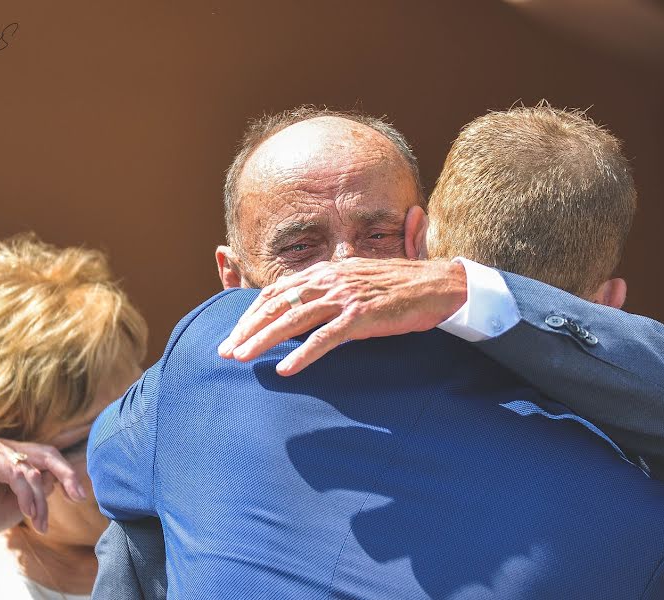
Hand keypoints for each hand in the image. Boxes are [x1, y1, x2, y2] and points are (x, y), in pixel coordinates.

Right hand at [0, 438, 86, 550]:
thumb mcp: (24, 502)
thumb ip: (40, 487)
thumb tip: (60, 479)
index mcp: (16, 455)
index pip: (49, 457)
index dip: (67, 473)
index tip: (81, 495)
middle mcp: (7, 447)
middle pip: (47, 455)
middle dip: (66, 476)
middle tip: (78, 497)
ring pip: (33, 471)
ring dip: (39, 500)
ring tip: (39, 522)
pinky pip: (17, 475)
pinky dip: (26, 495)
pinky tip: (27, 513)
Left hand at [218, 258, 467, 375]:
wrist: (438, 285)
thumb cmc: (399, 288)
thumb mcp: (356, 284)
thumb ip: (328, 294)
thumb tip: (304, 310)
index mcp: (326, 271)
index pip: (277, 291)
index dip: (252, 313)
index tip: (235, 333)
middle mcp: (330, 280)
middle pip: (277, 304)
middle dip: (247, 328)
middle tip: (225, 351)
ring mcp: (345, 297)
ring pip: (293, 319)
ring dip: (263, 340)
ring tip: (242, 358)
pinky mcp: (362, 316)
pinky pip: (326, 337)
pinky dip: (303, 354)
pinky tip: (285, 370)